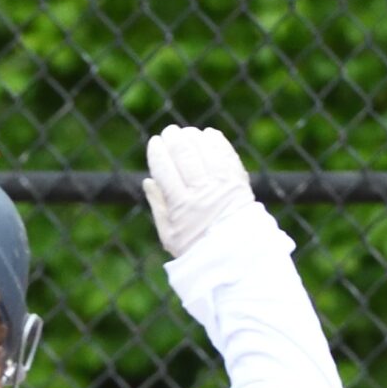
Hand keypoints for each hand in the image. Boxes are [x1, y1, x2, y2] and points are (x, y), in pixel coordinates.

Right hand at [143, 125, 258, 257]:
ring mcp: (222, 185)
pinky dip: (216, 142)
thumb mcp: (170, 235)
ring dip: (194, 137)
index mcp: (181, 206)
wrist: (235, 254)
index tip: (155, 143)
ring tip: (187, 133)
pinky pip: (226, 154)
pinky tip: (208, 136)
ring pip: (206, 149)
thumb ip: (159, 207)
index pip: (165, 169)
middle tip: (169, 133)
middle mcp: (202, 192)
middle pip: (185, 154)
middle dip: (174, 139)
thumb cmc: (197, 247)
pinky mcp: (238, 181)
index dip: (158, 151)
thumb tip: (149, 180)